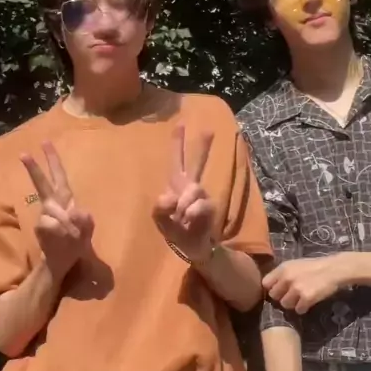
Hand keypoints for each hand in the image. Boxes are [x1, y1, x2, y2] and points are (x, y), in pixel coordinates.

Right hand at [21, 141, 93, 278]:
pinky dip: (63, 232)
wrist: (65, 259)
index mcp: (65, 198)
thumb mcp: (87, 227)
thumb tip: (71, 213)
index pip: (59, 175)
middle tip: (23, 154)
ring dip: (68, 224)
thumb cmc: (77, 239)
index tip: (44, 141)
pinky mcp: (41, 227)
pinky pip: (54, 225)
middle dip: (35, 169)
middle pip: (43, 183)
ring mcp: (45, 215)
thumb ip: (84, 218)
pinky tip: (65, 239)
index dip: (52, 159)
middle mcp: (52, 203)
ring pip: (55, 211)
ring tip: (73, 235)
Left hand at [153, 125, 215, 262]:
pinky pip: (198, 204)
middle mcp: (191, 186)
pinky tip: (189, 220)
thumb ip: (160, 207)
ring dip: (183, 205)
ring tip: (181, 218)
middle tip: (210, 129)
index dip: (177, 143)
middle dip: (203, 146)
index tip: (181, 124)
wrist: (191, 246)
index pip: (176, 160)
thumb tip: (173, 196)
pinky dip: (191, 213)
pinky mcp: (210, 207)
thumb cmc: (175, 229)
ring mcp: (202, 195)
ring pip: (193, 188)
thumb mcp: (160, 219)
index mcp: (177, 184)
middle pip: (197, 162)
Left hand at [263, 255, 350, 313]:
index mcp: (283, 268)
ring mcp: (296, 289)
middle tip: (291, 295)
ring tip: (300, 299)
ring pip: (285, 304)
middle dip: (281, 297)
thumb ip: (281, 274)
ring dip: (292, 304)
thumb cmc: (314, 266)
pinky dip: (303, 308)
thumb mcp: (294, 265)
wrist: (333, 269)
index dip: (271, 288)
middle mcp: (287, 278)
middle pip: (274, 296)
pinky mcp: (306, 298)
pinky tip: (308, 302)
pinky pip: (298, 310)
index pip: (265, 283)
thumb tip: (270, 287)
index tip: (278, 290)